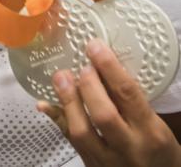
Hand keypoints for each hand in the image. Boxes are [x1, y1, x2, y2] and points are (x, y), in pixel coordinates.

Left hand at [37, 39, 180, 166]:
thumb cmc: (157, 150)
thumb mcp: (154, 124)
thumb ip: (130, 100)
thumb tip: (101, 65)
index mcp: (150, 131)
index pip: (127, 94)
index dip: (108, 67)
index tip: (95, 47)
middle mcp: (128, 147)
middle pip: (103, 115)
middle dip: (88, 86)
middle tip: (82, 67)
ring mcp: (107, 160)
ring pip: (82, 132)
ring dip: (68, 101)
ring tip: (61, 77)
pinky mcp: (91, 166)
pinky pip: (69, 141)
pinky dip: (56, 119)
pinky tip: (43, 103)